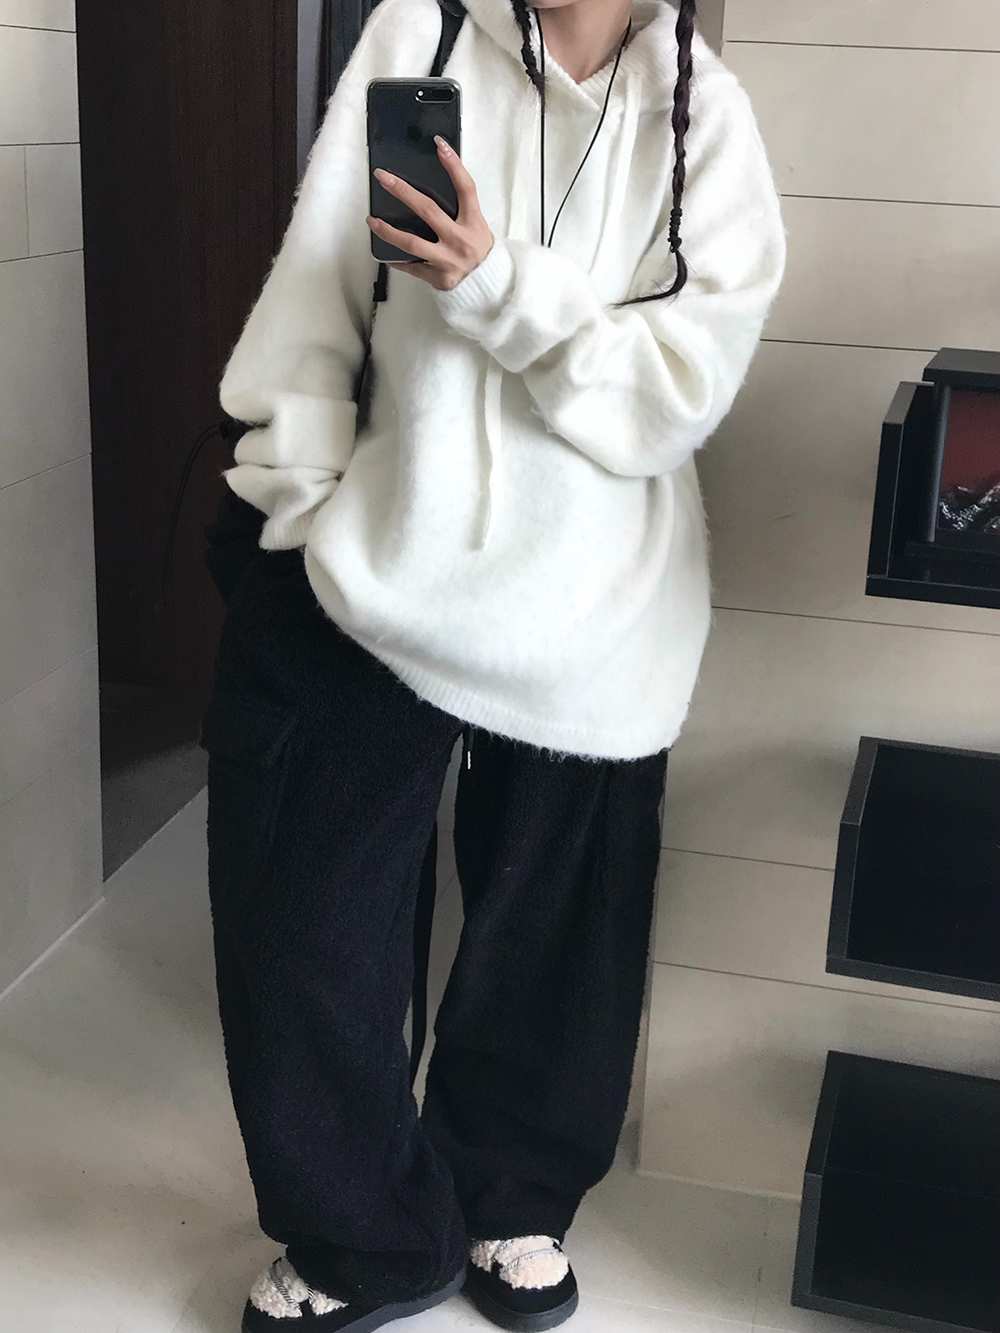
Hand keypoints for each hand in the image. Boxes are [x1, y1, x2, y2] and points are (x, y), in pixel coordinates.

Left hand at [366, 136, 493, 290]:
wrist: (488, 288)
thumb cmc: (479, 252)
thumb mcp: (477, 227)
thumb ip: (459, 210)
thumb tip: (429, 191)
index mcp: (474, 223)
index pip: (466, 188)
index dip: (454, 165)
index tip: (439, 145)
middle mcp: (461, 240)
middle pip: (428, 210)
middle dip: (403, 191)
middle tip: (383, 177)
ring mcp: (449, 261)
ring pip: (412, 243)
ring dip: (388, 231)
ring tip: (371, 220)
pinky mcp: (439, 278)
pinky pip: (413, 267)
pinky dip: (398, 260)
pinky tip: (385, 253)